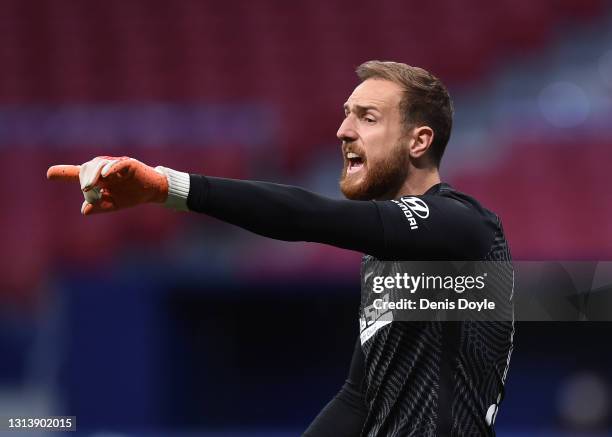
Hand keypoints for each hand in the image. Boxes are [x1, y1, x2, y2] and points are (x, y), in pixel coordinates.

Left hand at [47, 156, 168, 214]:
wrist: (153, 191)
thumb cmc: (132, 195)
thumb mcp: (114, 204)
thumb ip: (100, 206)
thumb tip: (84, 210)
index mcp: (99, 177)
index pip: (80, 173)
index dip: (64, 172)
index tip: (49, 174)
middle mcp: (105, 169)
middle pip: (87, 168)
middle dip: (84, 178)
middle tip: (86, 190)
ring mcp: (116, 165)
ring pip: (99, 164)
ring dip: (92, 174)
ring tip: (89, 187)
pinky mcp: (129, 164)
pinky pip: (117, 164)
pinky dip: (111, 168)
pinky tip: (105, 175)